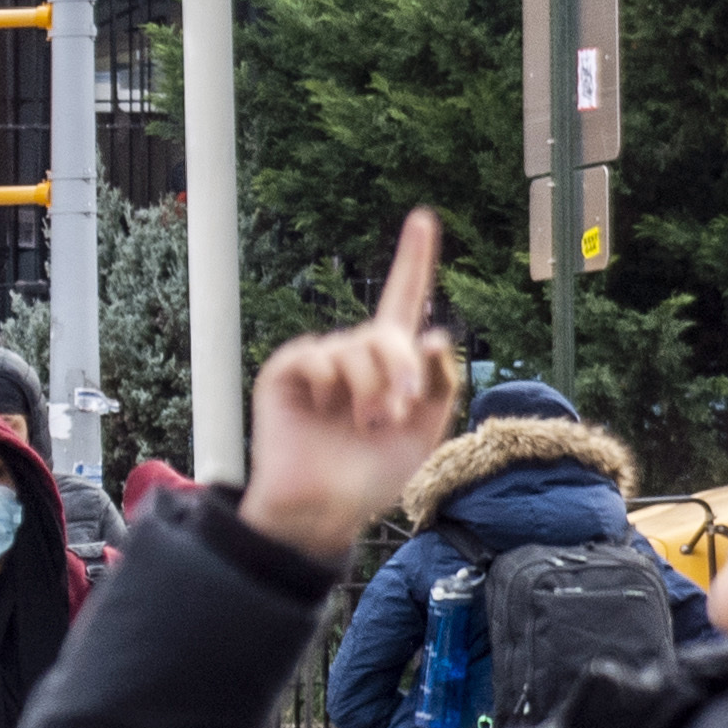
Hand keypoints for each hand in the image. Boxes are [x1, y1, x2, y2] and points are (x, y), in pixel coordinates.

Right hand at [245, 210, 460, 563]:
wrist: (325, 508)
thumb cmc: (373, 475)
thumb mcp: (427, 429)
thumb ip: (439, 381)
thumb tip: (438, 334)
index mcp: (390, 364)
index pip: (404, 302)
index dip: (414, 260)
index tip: (422, 219)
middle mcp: (354, 355)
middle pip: (388, 332)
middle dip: (401, 369)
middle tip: (395, 413)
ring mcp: (320, 363)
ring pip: (357, 346)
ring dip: (370, 386)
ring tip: (362, 422)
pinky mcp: (287, 372)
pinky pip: (319, 355)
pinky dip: (331, 383)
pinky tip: (325, 411)